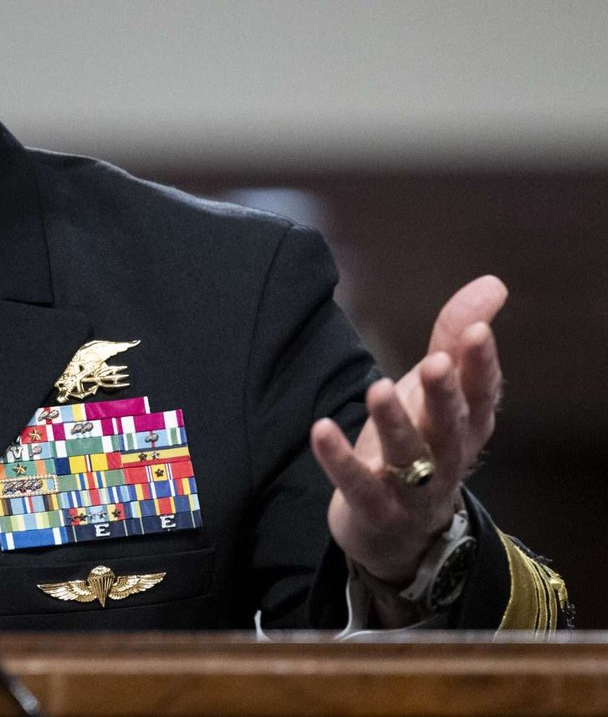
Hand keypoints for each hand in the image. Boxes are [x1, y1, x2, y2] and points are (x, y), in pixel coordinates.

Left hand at [311, 275, 505, 586]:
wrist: (399, 529)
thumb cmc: (422, 442)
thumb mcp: (436, 390)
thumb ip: (454, 339)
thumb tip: (493, 284)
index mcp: (467, 426)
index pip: (481, 394)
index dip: (481, 365)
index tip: (478, 330)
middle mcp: (448, 458)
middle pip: (452, 428)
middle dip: (445, 396)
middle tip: (436, 362)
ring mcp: (413, 489)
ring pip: (409, 457)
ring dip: (395, 423)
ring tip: (378, 388)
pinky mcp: (375, 509)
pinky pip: (358, 485)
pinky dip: (340, 460)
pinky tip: (321, 429)